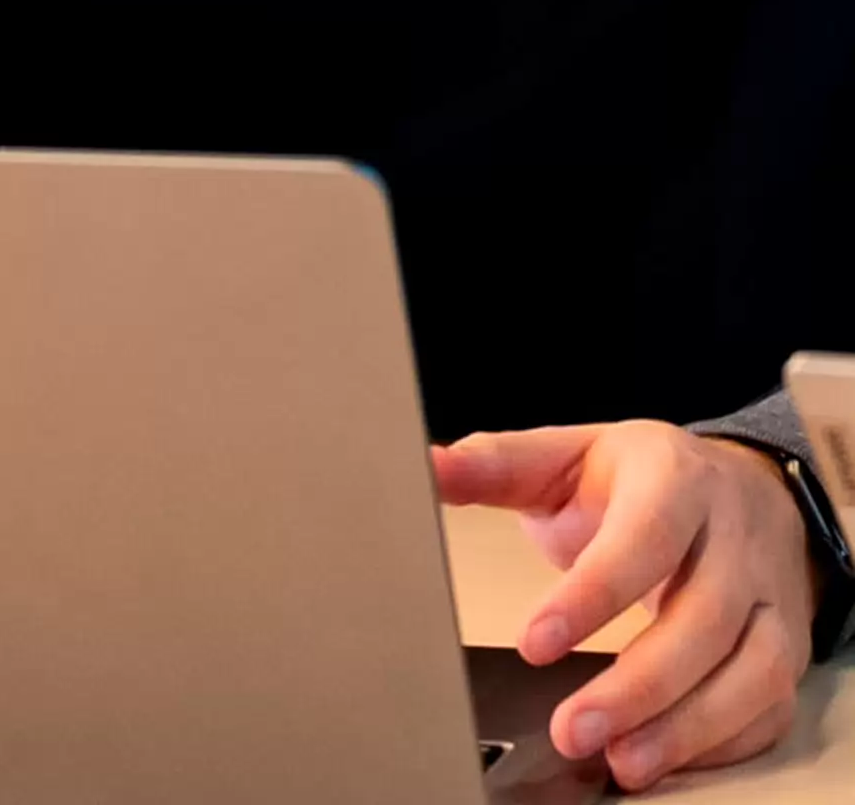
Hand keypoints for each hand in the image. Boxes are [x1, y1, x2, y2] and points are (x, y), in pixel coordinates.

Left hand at [432, 422, 816, 790]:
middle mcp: (734, 539)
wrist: (744, 486)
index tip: (533, 644)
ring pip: (750, 672)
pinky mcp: (789, 647)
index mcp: (675, 479)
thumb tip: (427, 467)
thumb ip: (495, 464)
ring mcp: (771, 598)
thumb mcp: (567, 454)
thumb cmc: (639, 479)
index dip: (591, 596)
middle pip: (701, 621)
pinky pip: (769, 706)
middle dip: (637, 685)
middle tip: (571, 730)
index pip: (642, 541)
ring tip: (620, 763)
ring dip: (685, 727)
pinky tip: (666, 758)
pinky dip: (723, 742)